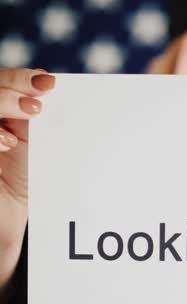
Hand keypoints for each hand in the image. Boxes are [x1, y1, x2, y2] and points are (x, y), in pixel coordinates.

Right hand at [0, 68, 54, 291]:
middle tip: (39, 102)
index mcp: (4, 114)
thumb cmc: (32, 183)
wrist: (12, 221)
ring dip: (1, 102)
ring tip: (29, 116)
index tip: (50, 83)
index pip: (6, 83)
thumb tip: (59, 92)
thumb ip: (44, 123)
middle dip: (13, 88)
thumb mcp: (41, 149)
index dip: (22, 79)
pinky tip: (7, 143)